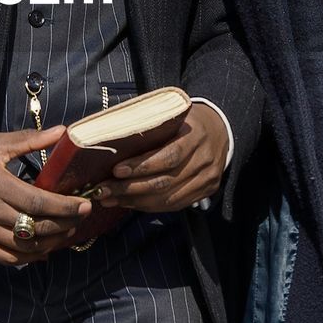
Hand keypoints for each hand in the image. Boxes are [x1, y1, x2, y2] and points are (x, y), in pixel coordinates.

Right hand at [0, 125, 93, 264]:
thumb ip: (29, 140)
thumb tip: (61, 132)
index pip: (38, 202)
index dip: (65, 207)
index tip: (85, 204)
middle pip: (35, 226)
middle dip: (65, 225)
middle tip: (82, 218)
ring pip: (24, 246)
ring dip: (51, 243)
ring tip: (68, 234)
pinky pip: (6, 258)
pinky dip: (29, 258)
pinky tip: (44, 251)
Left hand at [91, 102, 228, 212]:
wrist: (220, 129)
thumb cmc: (187, 121)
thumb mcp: (173, 115)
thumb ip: (150, 127)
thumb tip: (111, 140)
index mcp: (196, 136)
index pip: (169, 156)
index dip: (141, 166)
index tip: (116, 170)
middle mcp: (204, 160)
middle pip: (165, 181)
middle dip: (129, 189)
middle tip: (102, 190)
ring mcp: (207, 179)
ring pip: (167, 198)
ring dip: (134, 201)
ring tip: (110, 199)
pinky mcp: (205, 192)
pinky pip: (174, 205)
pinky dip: (149, 206)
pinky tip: (129, 203)